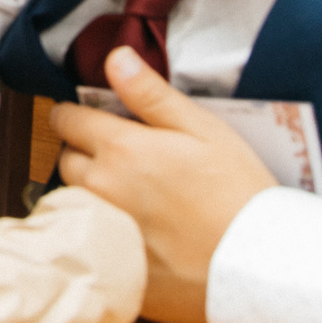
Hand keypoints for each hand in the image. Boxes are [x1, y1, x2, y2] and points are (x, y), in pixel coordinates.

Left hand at [52, 47, 278, 322]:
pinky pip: (92, 237)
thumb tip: (115, 58)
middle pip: (66, 160)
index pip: (66, 120)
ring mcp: (105, 229)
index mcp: (120, 149)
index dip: (76, 114)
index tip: (91, 117)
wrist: (256, 262)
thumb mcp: (202, 129)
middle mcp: (102, 188)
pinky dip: (104, 228)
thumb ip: (151, 94)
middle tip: (120, 155)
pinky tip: (138, 230)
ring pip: (75, 199)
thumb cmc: (237, 190)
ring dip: (90, 190)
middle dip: (83, 151)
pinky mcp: (113, 263)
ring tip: (132, 193)